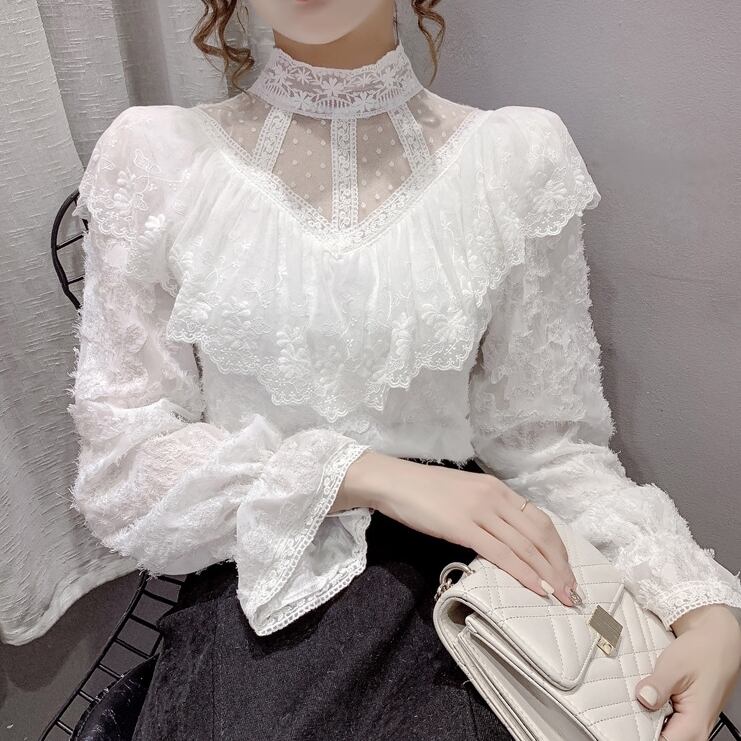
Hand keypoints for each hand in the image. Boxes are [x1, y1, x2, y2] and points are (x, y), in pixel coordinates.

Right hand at [334, 451, 578, 606]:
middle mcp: (495, 497)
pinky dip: (522, 572)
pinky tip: (534, 587)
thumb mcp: (466, 494)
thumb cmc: (425, 490)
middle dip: (559, 566)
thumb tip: (509, 539)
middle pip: (539, 534)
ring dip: (546, 574)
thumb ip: (490, 511)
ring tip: (559, 596)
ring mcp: (480, 511)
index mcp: (498, 488)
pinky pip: (501, 553)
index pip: (540, 520)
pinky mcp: (463, 526)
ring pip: (524, 546)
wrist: (395, 482)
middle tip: (571, 592)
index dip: (558, 549)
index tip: (567, 572)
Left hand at [635, 604, 740, 739]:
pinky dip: (651, 710)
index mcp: (694, 726)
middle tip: (626, 706)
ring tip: (635, 698)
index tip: (623, 722)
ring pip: (661, 730)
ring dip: (645, 716)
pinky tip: (644, 696)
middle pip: (660, 739)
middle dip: (640, 725)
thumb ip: (658, 686)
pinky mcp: (685, 714)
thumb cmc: (703, 652)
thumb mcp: (675, 666)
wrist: (718, 640)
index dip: (640, 734)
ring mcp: (690, 723)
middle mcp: (694, 730)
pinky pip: (664, 720)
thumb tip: (643, 699)